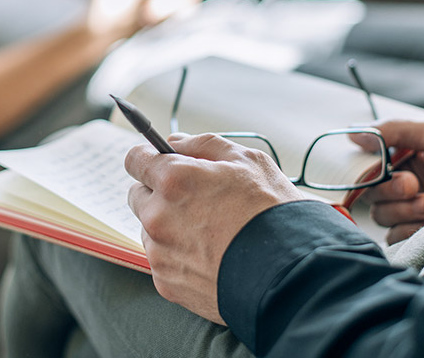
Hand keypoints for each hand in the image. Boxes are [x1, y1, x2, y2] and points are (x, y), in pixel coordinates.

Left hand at [125, 133, 304, 323]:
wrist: (288, 274)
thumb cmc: (272, 214)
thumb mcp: (247, 161)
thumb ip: (203, 145)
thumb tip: (175, 142)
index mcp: (175, 180)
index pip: (135, 159)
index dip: (149, 159)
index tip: (159, 163)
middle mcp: (159, 216)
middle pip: (138, 195)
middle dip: (159, 194)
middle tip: (194, 200)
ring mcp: (160, 252)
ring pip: (149, 230)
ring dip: (168, 227)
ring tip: (208, 232)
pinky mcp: (166, 282)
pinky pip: (162, 261)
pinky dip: (178, 257)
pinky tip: (209, 255)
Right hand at [353, 120, 423, 244]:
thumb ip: (394, 131)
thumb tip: (354, 131)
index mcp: (411, 157)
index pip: (371, 163)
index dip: (370, 167)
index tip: (382, 167)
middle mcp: (410, 183)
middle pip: (371, 190)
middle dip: (389, 188)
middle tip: (412, 184)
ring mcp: (414, 211)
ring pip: (380, 214)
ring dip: (401, 209)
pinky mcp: (419, 236)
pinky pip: (393, 237)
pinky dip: (405, 230)